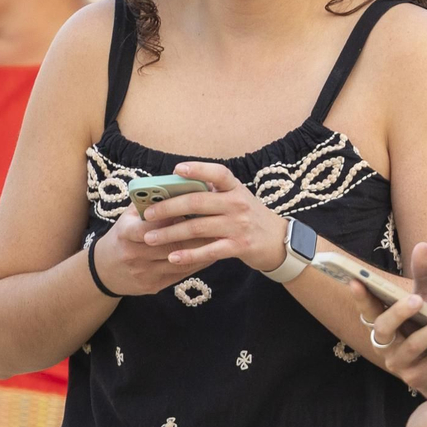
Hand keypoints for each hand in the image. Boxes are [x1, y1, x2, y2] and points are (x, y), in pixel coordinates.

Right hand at [92, 204, 214, 296]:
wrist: (105, 270)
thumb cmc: (122, 235)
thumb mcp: (127, 216)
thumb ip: (147, 202)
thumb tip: (175, 185)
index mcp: (125, 233)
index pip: (152, 226)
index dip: (174, 218)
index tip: (195, 209)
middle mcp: (134, 255)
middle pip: (170, 246)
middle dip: (195, 235)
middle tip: (217, 223)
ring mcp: (144, 273)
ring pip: (179, 261)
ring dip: (201, 250)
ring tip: (220, 238)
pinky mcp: (154, 286)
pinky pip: (181, 274)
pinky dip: (198, 263)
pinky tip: (211, 253)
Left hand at [136, 161, 288, 271]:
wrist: (278, 241)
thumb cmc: (248, 216)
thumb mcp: (236, 198)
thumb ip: (213, 193)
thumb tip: (174, 189)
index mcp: (235, 188)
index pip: (218, 173)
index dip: (198, 169)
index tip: (177, 170)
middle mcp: (237, 204)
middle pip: (198, 202)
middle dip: (169, 208)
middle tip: (149, 214)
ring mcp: (239, 226)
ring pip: (197, 228)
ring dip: (171, 233)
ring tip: (150, 238)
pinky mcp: (239, 247)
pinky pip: (209, 251)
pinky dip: (188, 254)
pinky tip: (172, 256)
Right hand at [353, 242, 426, 397]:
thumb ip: (424, 276)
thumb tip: (423, 245)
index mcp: (383, 324)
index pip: (367, 309)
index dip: (361, 296)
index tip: (356, 280)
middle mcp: (385, 345)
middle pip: (382, 329)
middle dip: (399, 313)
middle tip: (419, 299)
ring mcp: (399, 365)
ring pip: (412, 347)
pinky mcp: (417, 380)